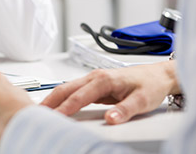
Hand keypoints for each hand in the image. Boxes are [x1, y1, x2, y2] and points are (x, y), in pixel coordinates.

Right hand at [41, 61, 179, 124]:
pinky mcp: (95, 84)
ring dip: (54, 98)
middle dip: (50, 100)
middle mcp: (95, 77)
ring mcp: (93, 79)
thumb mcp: (142, 100)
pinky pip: (74, 91)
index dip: (65, 108)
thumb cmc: (150, 84)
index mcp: (103, 79)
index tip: (54, 117)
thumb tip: (110, 119)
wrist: (159, 75)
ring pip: (67, 88)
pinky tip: (57, 105)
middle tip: (36, 112)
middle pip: (66, 88)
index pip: (79, 96)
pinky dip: (62, 98)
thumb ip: (124, 110)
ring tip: (42, 110)